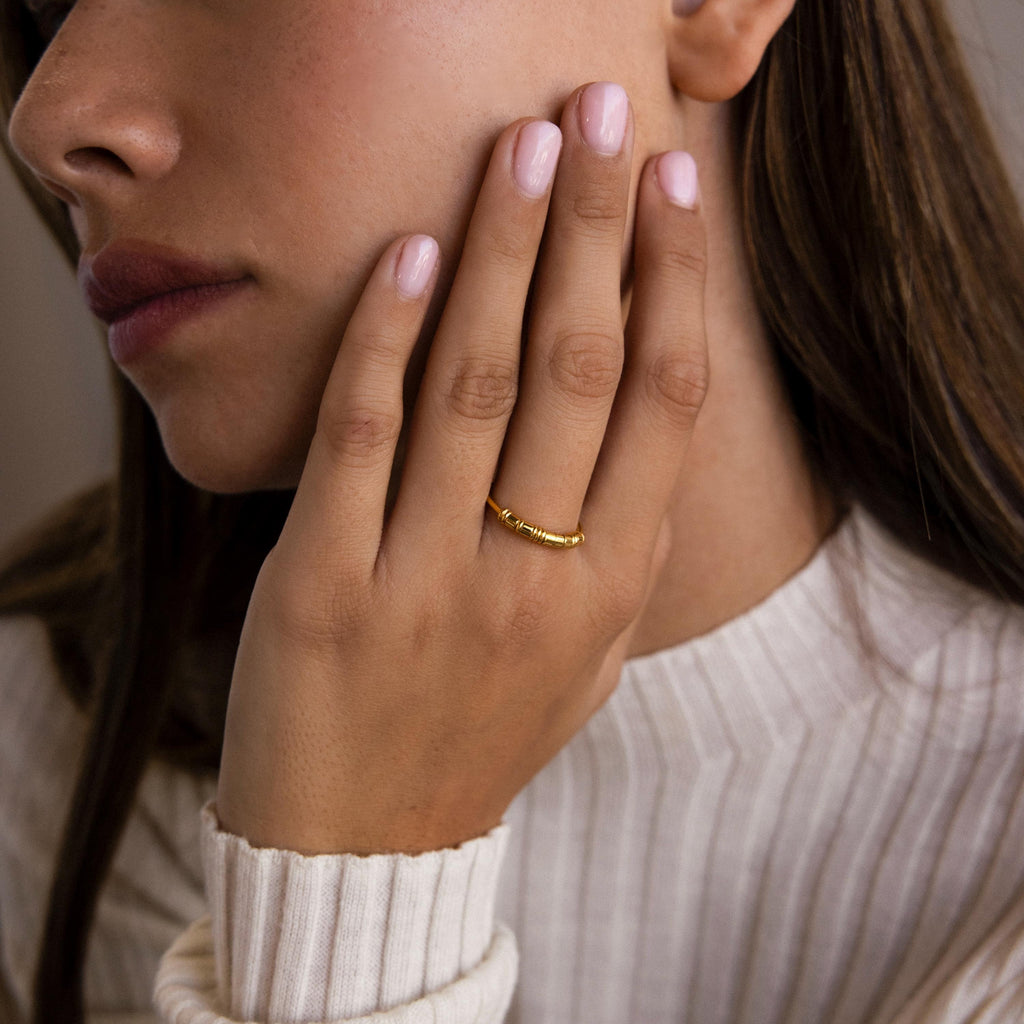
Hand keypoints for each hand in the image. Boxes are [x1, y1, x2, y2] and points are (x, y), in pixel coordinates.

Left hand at [216, 83, 707, 854]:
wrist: (367, 848)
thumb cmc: (482, 735)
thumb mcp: (588, 661)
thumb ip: (625, 550)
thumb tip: (650, 419)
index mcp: (609, 591)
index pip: (662, 404)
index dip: (674, 282)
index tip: (672, 186)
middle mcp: (532, 578)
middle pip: (576, 367)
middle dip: (594, 226)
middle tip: (599, 115)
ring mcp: (425, 580)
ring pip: (472, 383)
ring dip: (499, 251)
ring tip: (519, 150)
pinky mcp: (324, 585)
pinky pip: (360, 438)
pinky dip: (383, 336)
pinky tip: (408, 248)